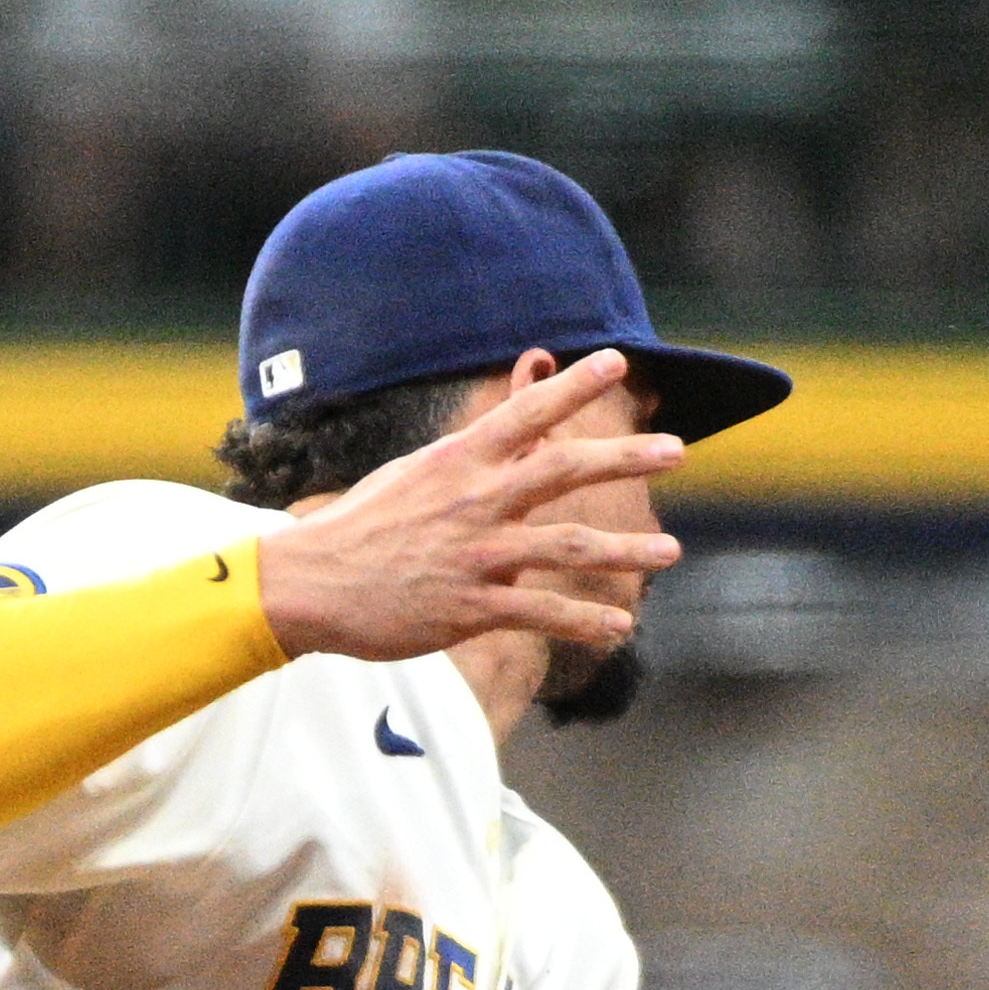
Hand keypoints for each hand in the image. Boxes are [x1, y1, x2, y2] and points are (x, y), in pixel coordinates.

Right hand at [254, 349, 684, 662]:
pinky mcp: (469, 606)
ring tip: (670, 551)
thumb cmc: (369, 524)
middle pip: (562, 468)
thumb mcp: (420, 472)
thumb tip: (522, 404)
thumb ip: (481, 447)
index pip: (525, 412)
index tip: (616, 361)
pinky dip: (585, 621)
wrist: (312, 583)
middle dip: (623, 456)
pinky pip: (540, 613)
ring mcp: (473, 554)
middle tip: (676, 449)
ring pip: (564, 547)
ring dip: (625, 551)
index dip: (573, 385)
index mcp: (458, 460)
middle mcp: (472, 500)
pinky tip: (620, 627)